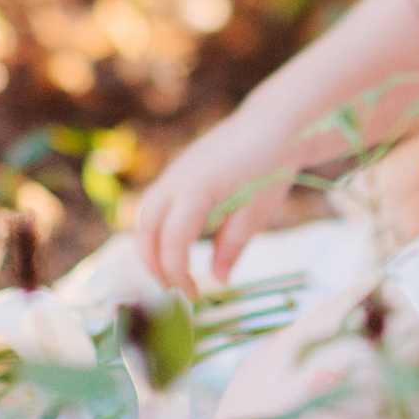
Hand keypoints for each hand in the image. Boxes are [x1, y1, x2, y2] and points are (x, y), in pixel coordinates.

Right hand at [132, 115, 294, 295]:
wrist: (274, 124)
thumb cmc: (270, 167)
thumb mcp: (257, 211)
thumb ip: (233, 245)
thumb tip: (218, 278)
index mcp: (197, 188)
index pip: (171, 241)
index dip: (177, 272)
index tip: (193, 294)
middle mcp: (176, 178)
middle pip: (146, 229)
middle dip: (154, 264)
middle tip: (175, 290)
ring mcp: (174, 172)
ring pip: (144, 215)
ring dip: (152, 247)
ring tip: (173, 273)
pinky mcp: (178, 171)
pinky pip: (156, 204)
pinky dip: (157, 229)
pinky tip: (176, 247)